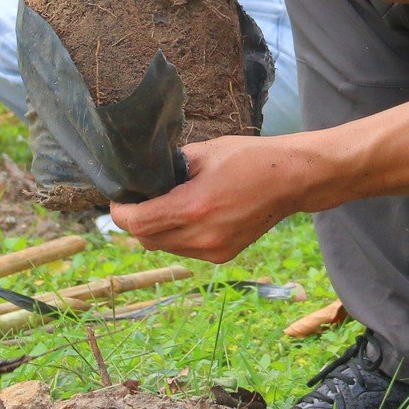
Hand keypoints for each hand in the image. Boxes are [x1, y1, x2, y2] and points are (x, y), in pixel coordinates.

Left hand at [105, 135, 318, 262]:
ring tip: (165, 206)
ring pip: (165, 248)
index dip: (121, 212)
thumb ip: (170, 166)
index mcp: (193, 207)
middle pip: (146, 240)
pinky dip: (178, 236)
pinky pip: (185, 250)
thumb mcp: (204, 152)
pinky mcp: (223, 256)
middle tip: (137, 200)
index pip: (138, 223)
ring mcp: (213, 250)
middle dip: (136, 222)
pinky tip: (189, 216)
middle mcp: (202, 236)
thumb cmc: (249, 158)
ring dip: (156, 230)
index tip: (118, 199)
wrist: (290, 180)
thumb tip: (144, 176)